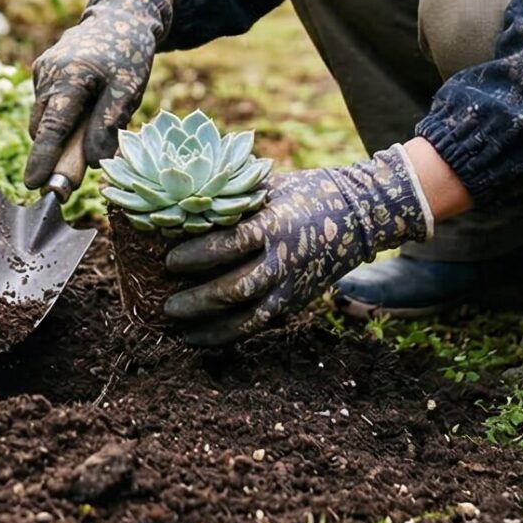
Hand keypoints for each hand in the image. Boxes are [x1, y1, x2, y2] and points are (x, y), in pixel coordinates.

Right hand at [23, 0, 171, 188]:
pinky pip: (49, 104)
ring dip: (62, 132)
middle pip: (43, 126)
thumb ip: (107, 126)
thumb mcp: (127, 90)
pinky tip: (87, 104)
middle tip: (74, 173)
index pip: (52, 127)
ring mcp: (42, 71)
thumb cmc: (128, 54)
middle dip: (54, 151)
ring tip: (94, 119)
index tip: (33, 184)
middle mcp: (47, 73)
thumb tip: (90, 162)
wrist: (121, 16)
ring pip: (45, 117)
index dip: (43, 158)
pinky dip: (63, 115)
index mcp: (68, 77)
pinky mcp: (42, 71)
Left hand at [160, 144, 432, 345]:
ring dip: (210, 326)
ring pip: (248, 317)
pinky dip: (227, 334)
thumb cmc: (301, 193)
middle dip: (200, 300)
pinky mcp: (293, 303)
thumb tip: (179, 198)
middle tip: (167, 306)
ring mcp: (290, 286)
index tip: (168, 260)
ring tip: (178, 330)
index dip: (200, 254)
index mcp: (275, 225)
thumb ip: (230, 196)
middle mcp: (284, 260)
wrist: (355, 217)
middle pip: (238, 288)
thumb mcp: (268, 186)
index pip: (233, 243)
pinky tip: (198, 337)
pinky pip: (257, 326)